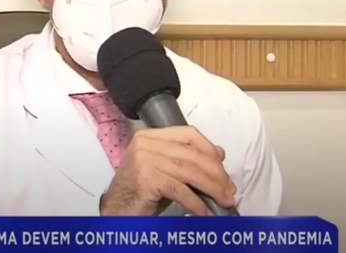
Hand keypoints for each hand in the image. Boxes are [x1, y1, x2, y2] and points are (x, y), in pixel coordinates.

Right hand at [99, 126, 235, 215]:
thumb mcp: (165, 170)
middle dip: (216, 174)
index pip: (188, 133)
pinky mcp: (146, 179)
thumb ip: (186, 160)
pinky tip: (205, 212)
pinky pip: (180, 190)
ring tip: (224, 200)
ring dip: (211, 188)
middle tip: (229, 190)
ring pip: (189, 171)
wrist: (116, 211)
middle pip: (192, 155)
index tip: (223, 165)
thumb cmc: (141, 192)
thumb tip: (219, 153)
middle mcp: (145, 144)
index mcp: (149, 136)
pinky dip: (196, 202)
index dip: (209, 148)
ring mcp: (144, 160)